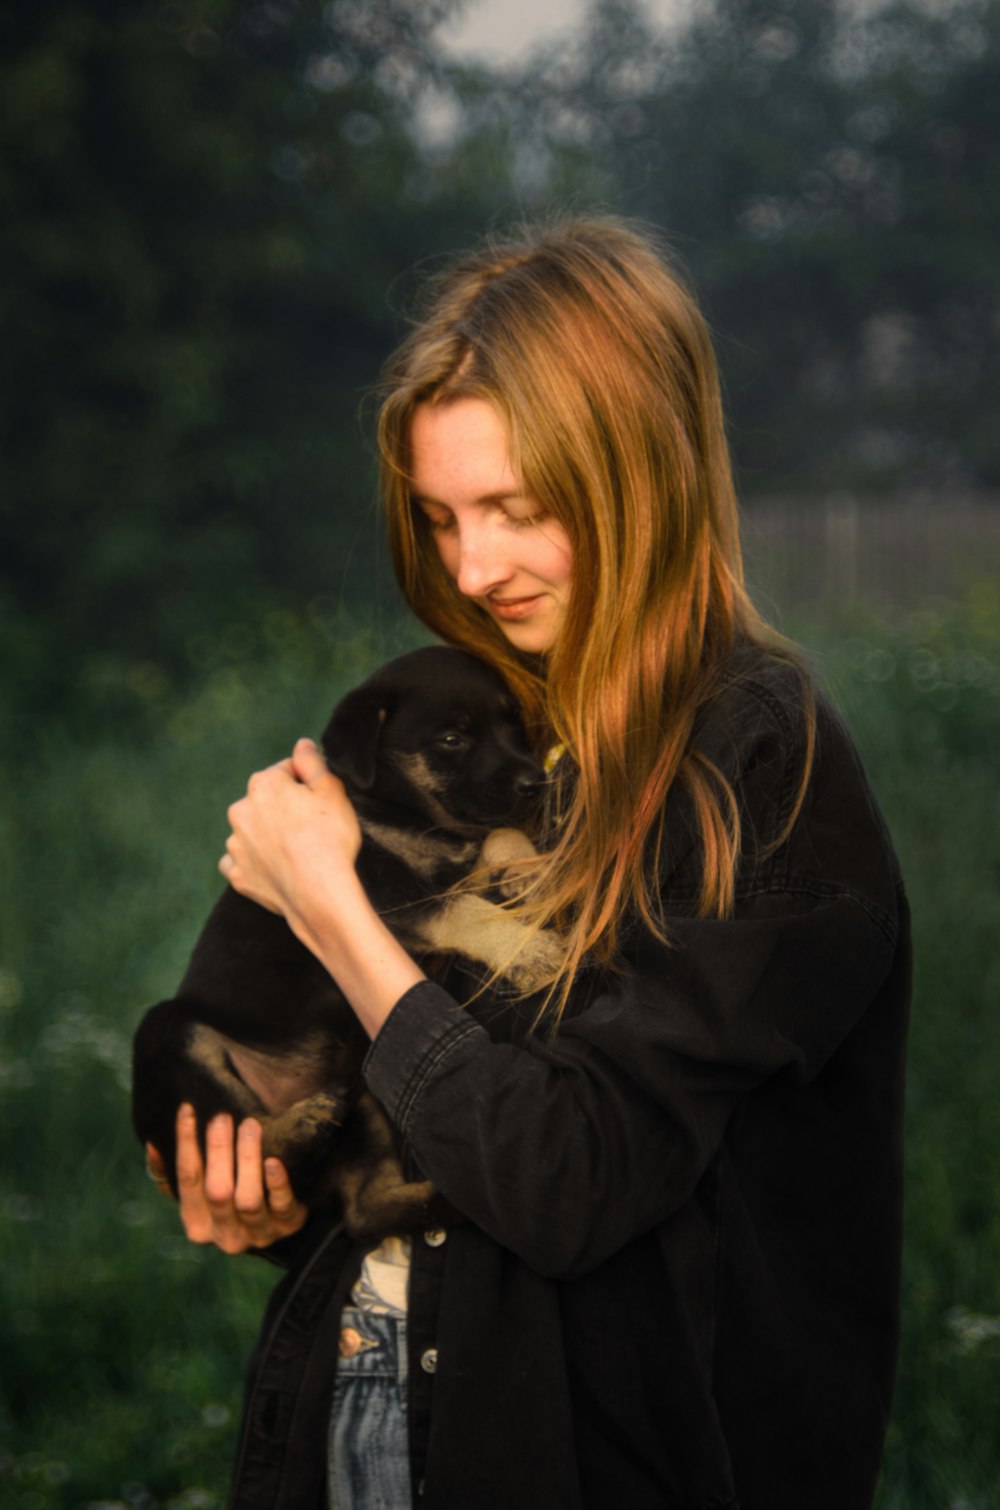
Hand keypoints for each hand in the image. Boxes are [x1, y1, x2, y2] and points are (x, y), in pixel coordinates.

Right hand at [146, 1104, 308, 1252]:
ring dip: (248, 1159)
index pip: (188, 1179)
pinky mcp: (289, 1226)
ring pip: (248, 1199)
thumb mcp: (201, 1194)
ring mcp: (258, 1233)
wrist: (278, 1224)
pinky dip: (277, 1183)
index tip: (188, 1109)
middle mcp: (224, 1235)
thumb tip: (153, 1145)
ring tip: (250, 1125)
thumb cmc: (231, 1200)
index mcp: (197, 1223)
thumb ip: (174, 1175)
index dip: (186, 1143)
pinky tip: (274, 1160)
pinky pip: (282, 1206)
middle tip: (222, 1117)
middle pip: (218, 1191)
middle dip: (218, 1151)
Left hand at [219, 738, 362, 923]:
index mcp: (263, 784)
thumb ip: (312, 762)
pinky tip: (275, 868)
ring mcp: (236, 845)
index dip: (307, 783)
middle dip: (284, 808)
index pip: (286, 771)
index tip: (322, 801)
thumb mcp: (331, 790)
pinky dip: (255, 862)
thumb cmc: (330, 838)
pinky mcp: (237, 875)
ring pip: (251, 831)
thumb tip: (302, 745)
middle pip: (265, 800)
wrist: (319, 894)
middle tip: (314, 826)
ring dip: (267, 835)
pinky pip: (241, 862)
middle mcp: (240, 811)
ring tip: (296, 851)